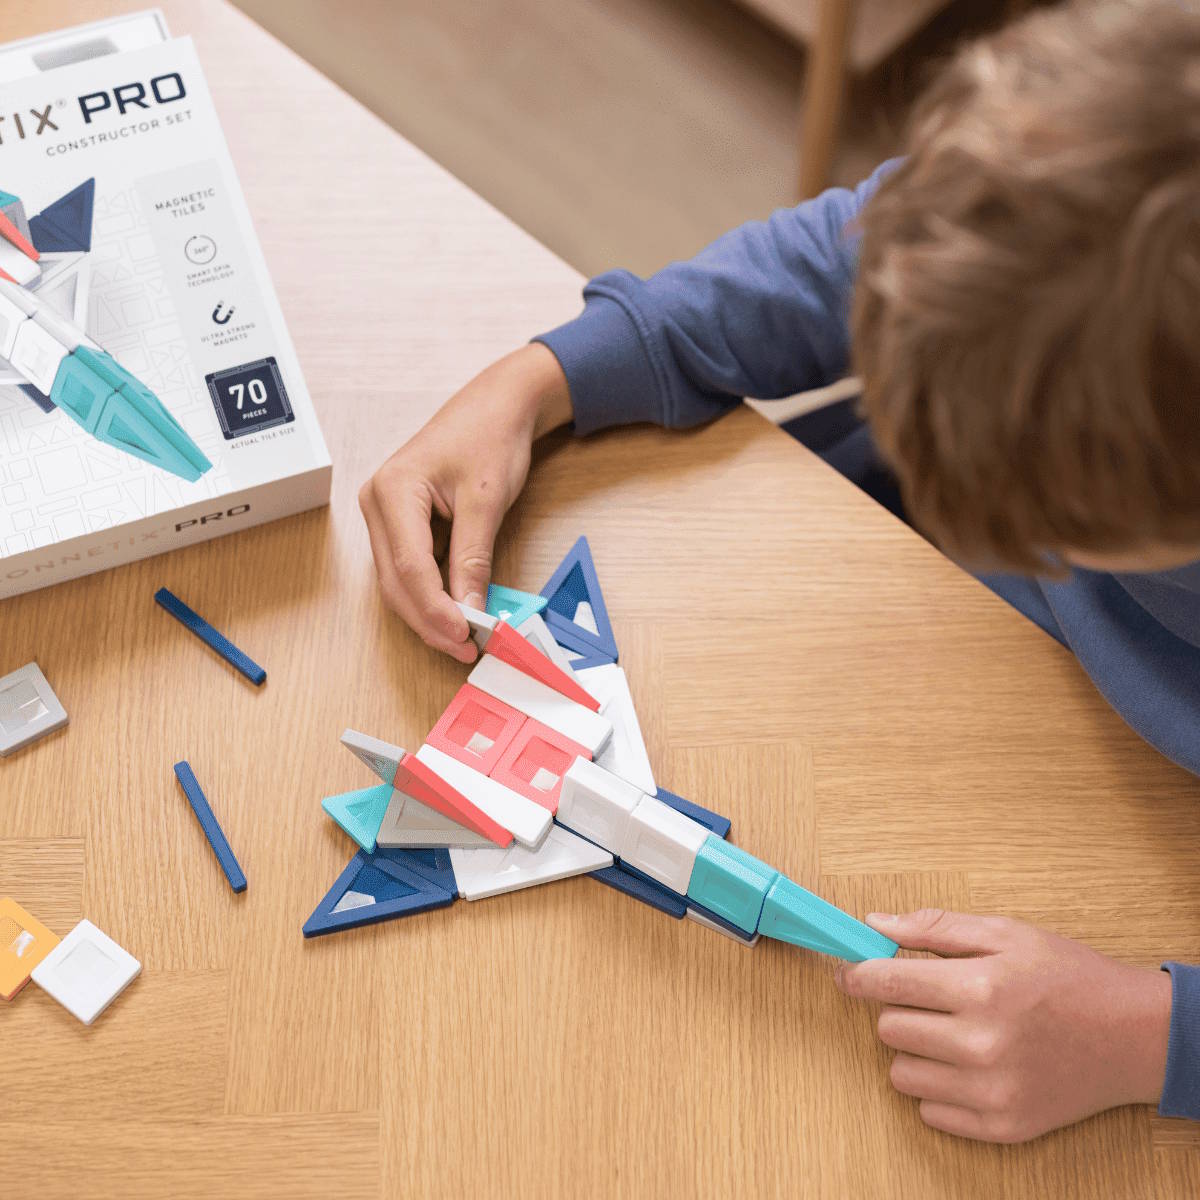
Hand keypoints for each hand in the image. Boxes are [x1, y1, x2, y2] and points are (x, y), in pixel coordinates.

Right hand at [359, 344, 572, 661]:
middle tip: (467, 649)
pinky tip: (458, 611)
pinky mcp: (400, 523)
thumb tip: (471, 611)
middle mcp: (377, 504)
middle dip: (430, 621)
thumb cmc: (490, 437)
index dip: (435, 610)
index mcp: (392, 491)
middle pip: (396, 582)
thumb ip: (473, 558)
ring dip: (430, 613)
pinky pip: (410, 569)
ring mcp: (385, 515)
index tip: (465, 637)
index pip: (408, 568)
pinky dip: (433, 594)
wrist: (498, 405)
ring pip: (399, 582)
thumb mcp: (486, 500)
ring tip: (465, 637)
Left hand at [835, 909, 1171, 1142]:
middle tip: (929, 1000)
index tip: (850, 974)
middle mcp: (981, 1045)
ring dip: (915, 1051)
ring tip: (950, 1033)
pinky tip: (966, 1066)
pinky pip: (930, 1112)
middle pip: (888, 1030)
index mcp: (980, 988)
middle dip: (898, 1009)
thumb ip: (934, 928)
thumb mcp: (1005, 933)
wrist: (1133, 1036)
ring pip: (901, 1074)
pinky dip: (938, 1088)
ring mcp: (992, 1092)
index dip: (858, 975)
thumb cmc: (1068, 977)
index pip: (886, 984)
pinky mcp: (1003, 1127)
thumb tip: (875, 925)